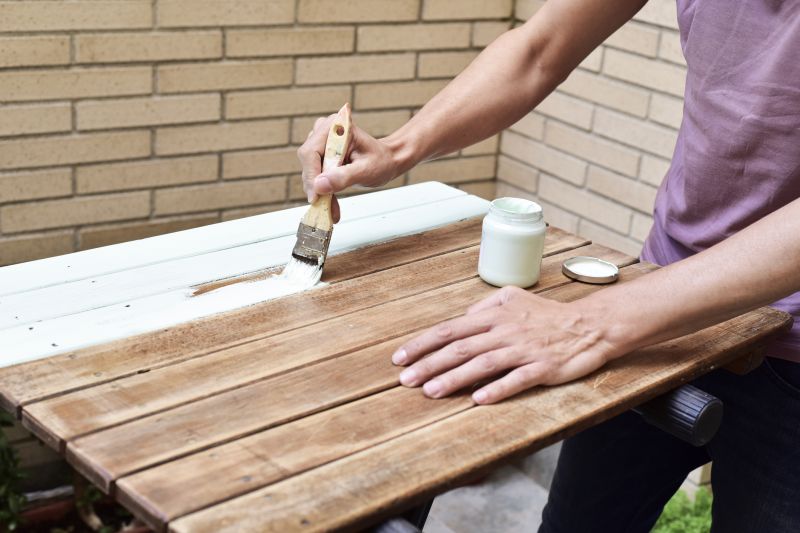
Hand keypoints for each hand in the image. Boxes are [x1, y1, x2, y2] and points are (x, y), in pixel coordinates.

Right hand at [296, 114, 408, 221]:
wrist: (387, 161)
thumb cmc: (381, 161)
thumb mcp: (366, 171)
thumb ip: (343, 177)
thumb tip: (319, 186)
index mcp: (337, 126)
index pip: (311, 152)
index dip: (311, 176)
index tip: (315, 197)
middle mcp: (326, 131)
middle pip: (308, 161)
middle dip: (315, 186)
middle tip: (325, 206)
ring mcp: (321, 142)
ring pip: (310, 170)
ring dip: (319, 190)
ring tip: (331, 207)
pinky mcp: (321, 154)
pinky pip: (315, 174)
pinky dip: (322, 190)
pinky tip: (330, 204)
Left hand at [392, 286, 623, 403]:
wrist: (589, 325)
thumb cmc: (547, 315)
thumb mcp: (513, 298)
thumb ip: (484, 308)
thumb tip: (461, 318)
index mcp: (493, 316)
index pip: (449, 329)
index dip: (422, 344)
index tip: (400, 358)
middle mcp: (504, 331)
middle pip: (459, 348)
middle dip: (429, 364)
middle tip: (405, 380)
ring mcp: (523, 350)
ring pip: (482, 364)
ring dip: (454, 378)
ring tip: (431, 392)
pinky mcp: (542, 368)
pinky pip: (516, 379)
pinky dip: (497, 389)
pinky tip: (478, 400)